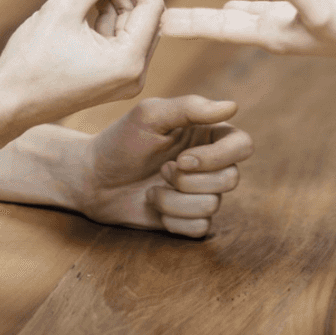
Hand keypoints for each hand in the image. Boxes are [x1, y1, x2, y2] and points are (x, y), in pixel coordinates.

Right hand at [0, 0, 163, 129]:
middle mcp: (133, 73)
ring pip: (122, 20)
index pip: (151, 6)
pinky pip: (108, 33)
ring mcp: (120, 75)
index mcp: (129, 62)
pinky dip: (95, 9)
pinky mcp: (105, 74)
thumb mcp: (64, 10)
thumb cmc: (30, 61)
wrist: (4, 104)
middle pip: (140, 13)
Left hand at [78, 96, 253, 237]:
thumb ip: (189, 108)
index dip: (219, 156)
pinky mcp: (189, 219)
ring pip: (212, 205)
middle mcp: (210, 164)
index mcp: (207, 134)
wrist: (93, 179)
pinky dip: (172, 218)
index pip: (242, 145)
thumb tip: (232, 107)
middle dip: (190, 180)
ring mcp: (200, 193)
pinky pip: (199, 227)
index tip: (182, 158)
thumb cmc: (120, 142)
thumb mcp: (149, 116)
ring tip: (151, 189)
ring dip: (174, 199)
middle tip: (162, 170)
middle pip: (231, 178)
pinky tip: (154, 206)